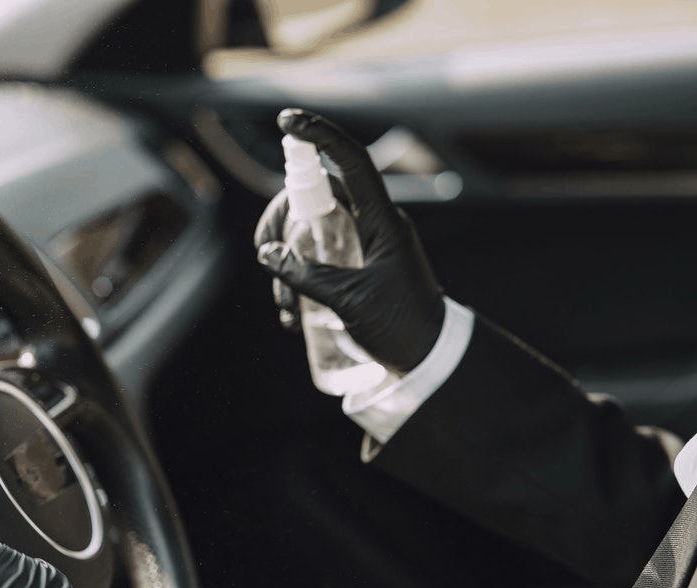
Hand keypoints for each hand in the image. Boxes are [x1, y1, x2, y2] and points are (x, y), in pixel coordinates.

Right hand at [255, 108, 445, 373]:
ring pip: (312, 232)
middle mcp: (375, 225)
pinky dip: (298, 280)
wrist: (433, 357)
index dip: (320, 136)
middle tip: (263, 252)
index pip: (351, 162)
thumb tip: (270, 253)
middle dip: (282, 223)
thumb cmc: (402, 327)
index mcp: (383, 221)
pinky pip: (319, 258)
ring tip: (285, 311)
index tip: (287, 121)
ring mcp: (366, 244)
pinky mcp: (358, 266)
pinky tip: (293, 316)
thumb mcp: (349, 301)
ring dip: (287, 265)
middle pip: (316, 198)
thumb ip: (306, 275)